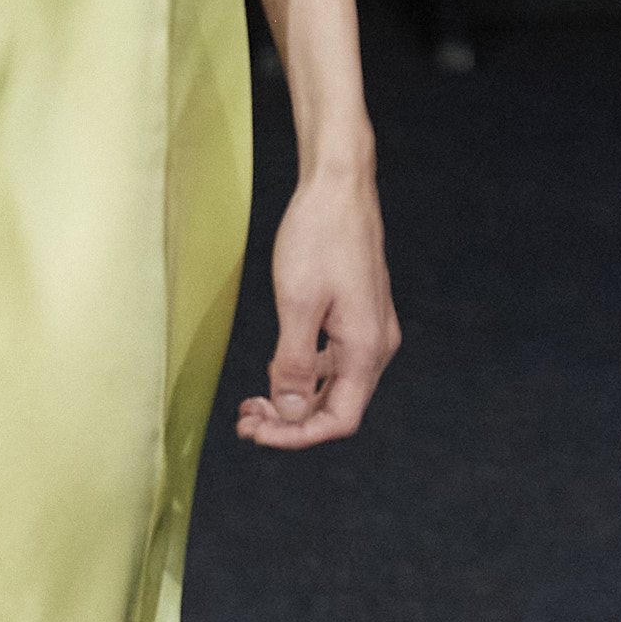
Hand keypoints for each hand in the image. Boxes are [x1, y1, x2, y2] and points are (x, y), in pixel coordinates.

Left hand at [235, 155, 399, 450]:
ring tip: (251, 404)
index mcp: (366, 348)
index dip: (296, 436)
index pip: (338, 419)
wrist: (338, 185)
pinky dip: (304, 374)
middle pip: (336, 407)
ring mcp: (369, 330)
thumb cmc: (317, 236)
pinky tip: (275, 368)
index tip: (256, 433)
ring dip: (294, 400)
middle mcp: (376, 345)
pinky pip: (333, 361)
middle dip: (290, 421)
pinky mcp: (358, 315)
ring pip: (333, 385)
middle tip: (245, 421)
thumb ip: (295, 363)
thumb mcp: (297, 303)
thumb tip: (290, 412)